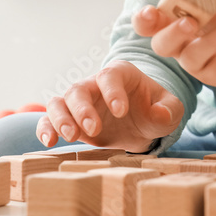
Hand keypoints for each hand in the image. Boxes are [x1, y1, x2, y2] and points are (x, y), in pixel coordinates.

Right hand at [36, 61, 183, 152]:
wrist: (141, 126)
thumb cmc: (154, 110)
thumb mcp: (170, 109)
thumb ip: (169, 109)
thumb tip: (158, 113)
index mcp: (120, 74)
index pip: (110, 76)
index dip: (112, 92)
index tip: (121, 112)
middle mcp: (95, 85)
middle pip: (79, 89)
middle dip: (83, 109)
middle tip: (94, 129)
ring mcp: (80, 102)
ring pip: (59, 102)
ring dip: (61, 119)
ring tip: (71, 136)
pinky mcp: (69, 120)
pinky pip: (48, 119)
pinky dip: (45, 128)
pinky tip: (50, 142)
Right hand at [133, 0, 215, 87]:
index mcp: (173, 24)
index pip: (148, 25)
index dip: (143, 20)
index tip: (151, 11)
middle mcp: (178, 46)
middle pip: (162, 45)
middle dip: (173, 33)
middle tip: (190, 22)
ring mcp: (195, 64)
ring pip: (192, 57)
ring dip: (211, 40)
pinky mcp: (214, 76)